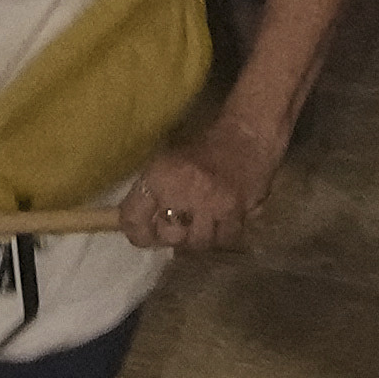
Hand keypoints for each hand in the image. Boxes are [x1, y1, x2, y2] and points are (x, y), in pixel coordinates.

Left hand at [113, 112, 286, 254]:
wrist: (247, 134)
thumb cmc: (204, 145)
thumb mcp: (167, 160)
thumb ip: (149, 192)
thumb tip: (132, 224)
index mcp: (158, 176)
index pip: (133, 220)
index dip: (137, 232)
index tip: (145, 233)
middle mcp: (181, 192)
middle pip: (168, 237)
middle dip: (173, 234)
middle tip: (180, 225)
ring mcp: (210, 204)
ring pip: (198, 243)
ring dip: (199, 236)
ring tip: (203, 222)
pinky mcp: (235, 212)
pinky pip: (225, 240)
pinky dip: (223, 235)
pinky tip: (224, 221)